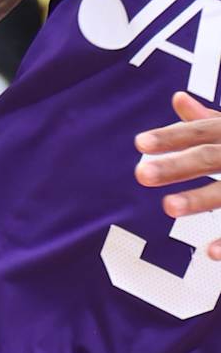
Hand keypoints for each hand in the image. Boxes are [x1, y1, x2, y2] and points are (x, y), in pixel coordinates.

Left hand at [136, 91, 220, 255]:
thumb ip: (211, 119)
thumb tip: (178, 100)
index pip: (204, 131)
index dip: (173, 136)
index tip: (139, 143)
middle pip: (211, 157)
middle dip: (177, 165)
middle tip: (141, 174)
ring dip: (200, 199)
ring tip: (168, 207)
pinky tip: (211, 252)